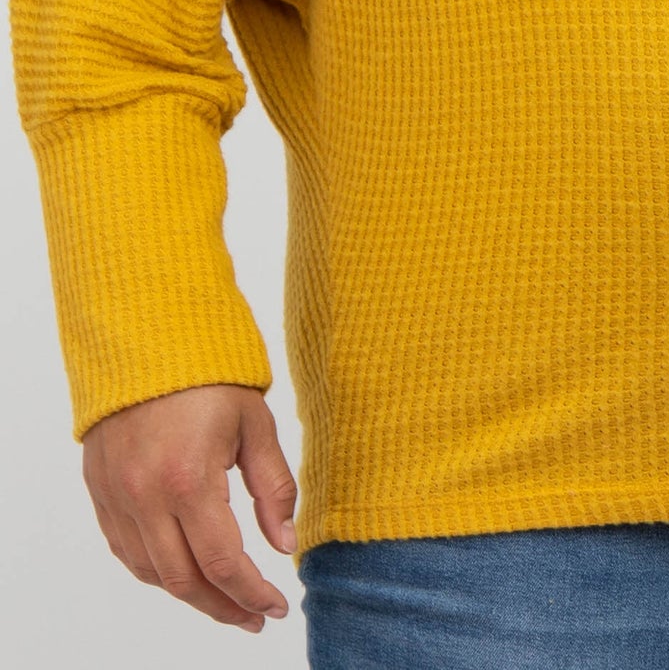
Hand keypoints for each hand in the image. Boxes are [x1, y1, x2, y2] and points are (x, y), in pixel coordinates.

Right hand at [81, 383, 296, 634]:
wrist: (145, 335)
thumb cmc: (208, 373)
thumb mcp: (254, 423)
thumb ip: (273, 487)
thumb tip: (284, 543)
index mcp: (188, 478)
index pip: (222, 562)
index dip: (252, 594)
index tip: (277, 607)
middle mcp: (145, 496)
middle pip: (184, 581)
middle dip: (223, 607)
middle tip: (254, 617)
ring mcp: (117, 497)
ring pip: (152, 572)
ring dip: (190, 594)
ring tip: (225, 599)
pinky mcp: (100, 491)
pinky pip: (126, 550)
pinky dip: (157, 570)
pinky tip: (184, 570)